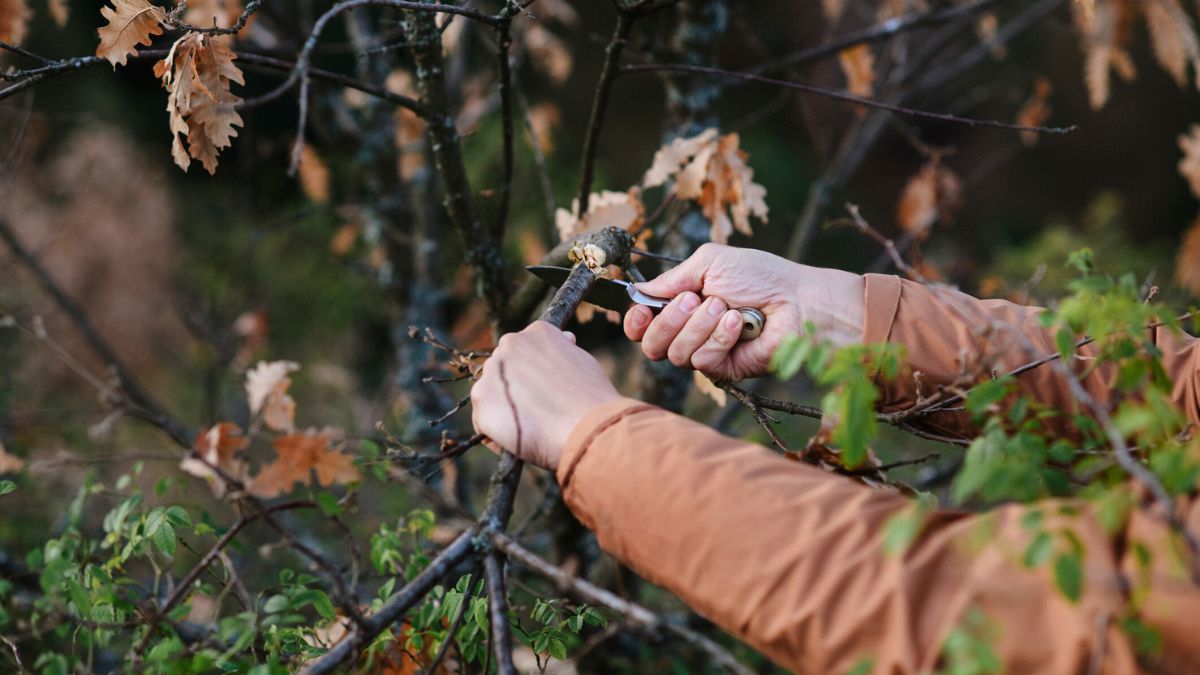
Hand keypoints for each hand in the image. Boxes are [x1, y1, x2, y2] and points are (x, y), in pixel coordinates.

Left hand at [470, 322, 621, 470]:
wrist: (585, 428)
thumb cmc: (591, 399)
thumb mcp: (582, 362)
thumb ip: (565, 350)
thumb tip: (565, 339)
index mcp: (537, 332)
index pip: (526, 349)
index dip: (535, 372)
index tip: (547, 390)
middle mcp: (511, 344)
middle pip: (504, 369)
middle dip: (515, 389)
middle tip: (538, 413)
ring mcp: (493, 371)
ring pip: (491, 394)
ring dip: (505, 411)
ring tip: (532, 430)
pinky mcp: (481, 400)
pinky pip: (483, 421)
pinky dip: (496, 435)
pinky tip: (519, 443)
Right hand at [624, 243, 864, 380]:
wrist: (798, 300)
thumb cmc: (760, 276)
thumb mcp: (709, 263)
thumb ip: (672, 278)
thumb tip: (641, 292)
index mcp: (683, 306)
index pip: (644, 326)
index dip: (636, 321)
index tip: (642, 311)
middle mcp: (690, 332)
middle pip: (651, 345)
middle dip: (669, 320)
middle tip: (695, 300)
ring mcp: (706, 353)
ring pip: (675, 354)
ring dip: (699, 325)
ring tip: (726, 307)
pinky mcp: (724, 371)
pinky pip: (701, 362)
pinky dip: (719, 338)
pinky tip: (738, 324)